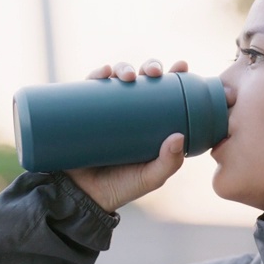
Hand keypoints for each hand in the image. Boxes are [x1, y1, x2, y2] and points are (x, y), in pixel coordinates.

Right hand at [65, 58, 189, 212]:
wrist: (81, 197)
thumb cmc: (120, 188)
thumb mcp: (150, 178)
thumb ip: (168, 163)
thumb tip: (179, 137)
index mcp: (151, 122)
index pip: (166, 94)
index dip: (175, 77)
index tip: (182, 66)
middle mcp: (129, 112)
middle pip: (142, 80)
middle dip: (150, 67)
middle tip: (154, 72)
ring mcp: (105, 110)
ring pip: (116, 78)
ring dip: (123, 67)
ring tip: (128, 75)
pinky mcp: (81, 112)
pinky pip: (87, 88)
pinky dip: (96, 74)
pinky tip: (103, 72)